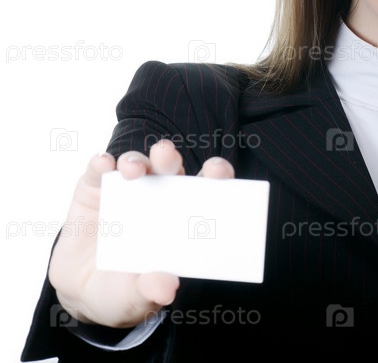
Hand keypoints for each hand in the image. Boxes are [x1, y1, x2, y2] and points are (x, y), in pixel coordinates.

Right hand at [49, 140, 234, 327]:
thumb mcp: (139, 296)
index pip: (207, 188)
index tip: (216, 170)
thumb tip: (166, 288)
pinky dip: (100, 165)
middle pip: (170, 168)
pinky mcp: (94, 189)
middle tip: (167, 156)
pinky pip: (97, 172)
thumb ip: (152, 289)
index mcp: (184, 216)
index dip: (215, 175)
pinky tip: (102, 164)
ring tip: (132, 170)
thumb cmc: (127, 288)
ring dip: (135, 162)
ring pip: (136, 165)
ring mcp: (126, 189)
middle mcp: (159, 195)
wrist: (85, 293)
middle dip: (170, 159)